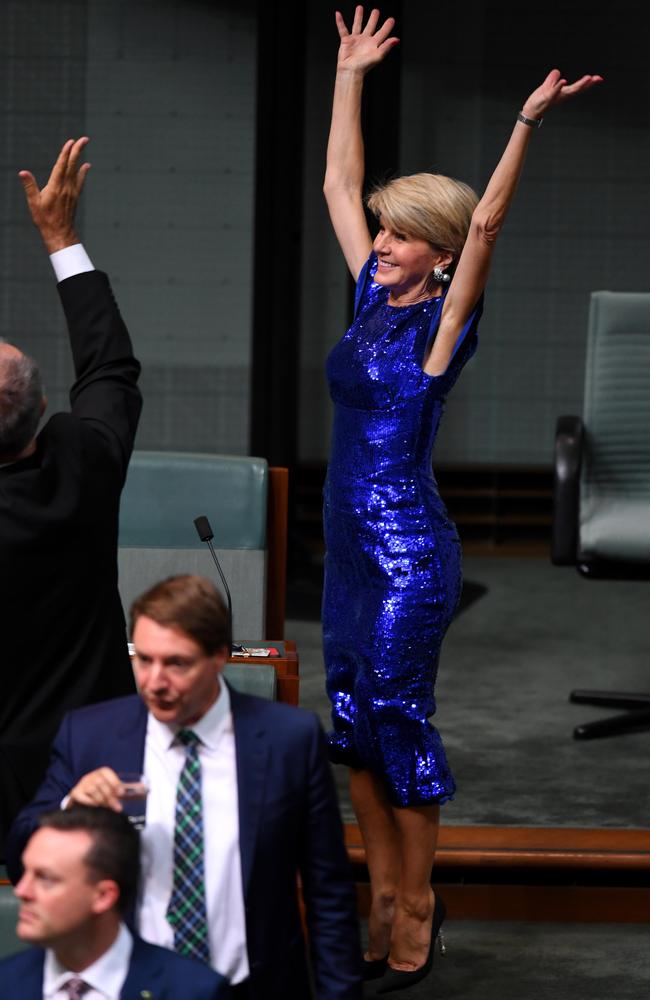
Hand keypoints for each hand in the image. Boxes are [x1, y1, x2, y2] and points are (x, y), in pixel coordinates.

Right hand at [18, 137, 90, 253]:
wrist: (59, 234)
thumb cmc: (45, 220)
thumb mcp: (34, 203)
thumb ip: (30, 187)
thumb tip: (23, 173)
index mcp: (55, 187)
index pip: (61, 166)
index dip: (66, 153)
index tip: (70, 142)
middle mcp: (66, 187)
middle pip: (72, 165)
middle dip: (77, 150)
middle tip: (84, 139)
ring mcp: (72, 191)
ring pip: (76, 170)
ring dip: (80, 157)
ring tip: (84, 145)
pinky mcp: (74, 196)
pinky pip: (79, 181)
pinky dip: (83, 172)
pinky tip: (86, 165)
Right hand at [67, 767, 123, 811]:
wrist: (80, 800)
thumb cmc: (99, 793)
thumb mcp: (111, 788)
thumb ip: (125, 788)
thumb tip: (143, 786)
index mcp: (99, 773)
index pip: (105, 772)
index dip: (114, 782)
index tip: (121, 793)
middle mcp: (89, 776)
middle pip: (100, 783)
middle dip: (110, 796)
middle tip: (117, 807)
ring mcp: (81, 784)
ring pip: (92, 790)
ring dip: (101, 800)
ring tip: (107, 807)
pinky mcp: (75, 793)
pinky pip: (83, 797)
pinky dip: (91, 803)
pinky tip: (96, 807)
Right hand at [335, 6, 398, 74]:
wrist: (350, 71)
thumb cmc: (363, 67)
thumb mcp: (378, 56)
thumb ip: (387, 46)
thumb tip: (396, 39)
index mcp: (374, 44)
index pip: (382, 33)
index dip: (387, 26)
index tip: (391, 20)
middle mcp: (365, 41)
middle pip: (370, 27)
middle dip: (373, 19)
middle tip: (376, 11)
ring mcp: (356, 40)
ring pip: (357, 25)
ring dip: (358, 17)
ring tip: (359, 8)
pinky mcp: (346, 41)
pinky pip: (343, 29)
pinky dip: (340, 22)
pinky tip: (338, 15)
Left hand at [522, 69, 602, 119]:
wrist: (531, 110)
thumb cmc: (540, 100)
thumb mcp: (547, 86)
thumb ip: (553, 78)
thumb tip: (557, 72)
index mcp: (564, 93)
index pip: (578, 87)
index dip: (588, 83)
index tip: (599, 78)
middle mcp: (562, 96)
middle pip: (577, 89)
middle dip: (587, 84)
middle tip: (597, 78)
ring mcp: (556, 97)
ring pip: (569, 91)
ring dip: (579, 85)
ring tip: (588, 78)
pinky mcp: (547, 98)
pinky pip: (554, 92)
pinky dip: (559, 87)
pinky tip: (564, 81)